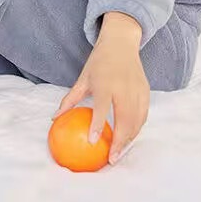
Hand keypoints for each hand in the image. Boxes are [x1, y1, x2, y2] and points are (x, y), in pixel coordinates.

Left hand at [52, 31, 149, 165]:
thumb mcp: (83, 77)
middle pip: (124, 119)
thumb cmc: (99, 61)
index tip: (93, 142)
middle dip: (119, 142)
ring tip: (119, 153)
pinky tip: (129, 138)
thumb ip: (70, 99)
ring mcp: (136, 90)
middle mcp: (123, 87)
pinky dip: (137, 129)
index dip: (97, 125)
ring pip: (136, 121)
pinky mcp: (146, 92)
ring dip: (128, 139)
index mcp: (105, 82)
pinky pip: (143, 116)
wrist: (121, 42)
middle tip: (111, 159)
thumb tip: (54, 118)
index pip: (101, 107)